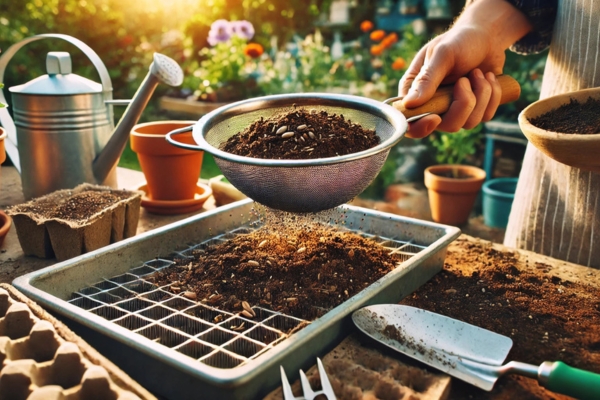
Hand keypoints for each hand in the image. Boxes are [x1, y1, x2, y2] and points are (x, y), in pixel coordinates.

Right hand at [398, 0, 531, 137]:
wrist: (486, 36)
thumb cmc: (459, 41)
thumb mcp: (442, 54)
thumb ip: (426, 79)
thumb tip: (409, 104)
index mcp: (415, 93)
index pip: (409, 122)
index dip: (420, 128)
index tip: (435, 118)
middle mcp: (433, 105)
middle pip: (446, 125)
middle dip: (463, 103)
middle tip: (465, 79)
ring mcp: (454, 109)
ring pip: (469, 123)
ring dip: (481, 95)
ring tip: (480, 73)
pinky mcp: (475, 110)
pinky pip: (485, 117)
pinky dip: (492, 96)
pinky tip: (489, 78)